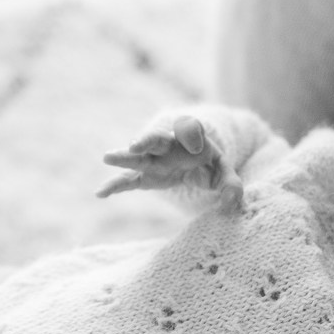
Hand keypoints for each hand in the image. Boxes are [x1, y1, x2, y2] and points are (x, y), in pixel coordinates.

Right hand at [98, 114, 238, 203]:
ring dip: (123, 157)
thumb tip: (233, 202)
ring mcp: (153, 160)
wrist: (192, 158)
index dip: (191, 133)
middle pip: (156, 140)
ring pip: (137, 157)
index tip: (193, 137)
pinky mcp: (144, 176)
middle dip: (146, 141)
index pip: (190, 131)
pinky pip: (128, 180)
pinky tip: (100, 193)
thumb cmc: (208, 162)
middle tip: (135, 145)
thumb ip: (231, 184)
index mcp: (190, 139)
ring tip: (106, 157)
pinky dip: (115, 186)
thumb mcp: (223, 171)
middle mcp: (168, 146)